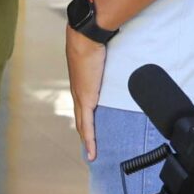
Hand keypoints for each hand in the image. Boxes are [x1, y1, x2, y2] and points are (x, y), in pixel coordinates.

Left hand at [66, 25, 107, 160]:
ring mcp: (81, 98)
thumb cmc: (92, 41)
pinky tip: (91, 152)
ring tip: (91, 155)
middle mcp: (78, 93)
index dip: (85, 120)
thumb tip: (115, 55)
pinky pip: (88, 126)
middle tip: (89, 150)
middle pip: (81, 120)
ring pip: (83, 126)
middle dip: (84, 136)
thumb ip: (106, 60)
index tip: (88, 131)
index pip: (83, 107)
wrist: (85, 38)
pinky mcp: (86, 101)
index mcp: (81, 84)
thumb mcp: (100, 55)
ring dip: (87, 141)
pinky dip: (89, 140)